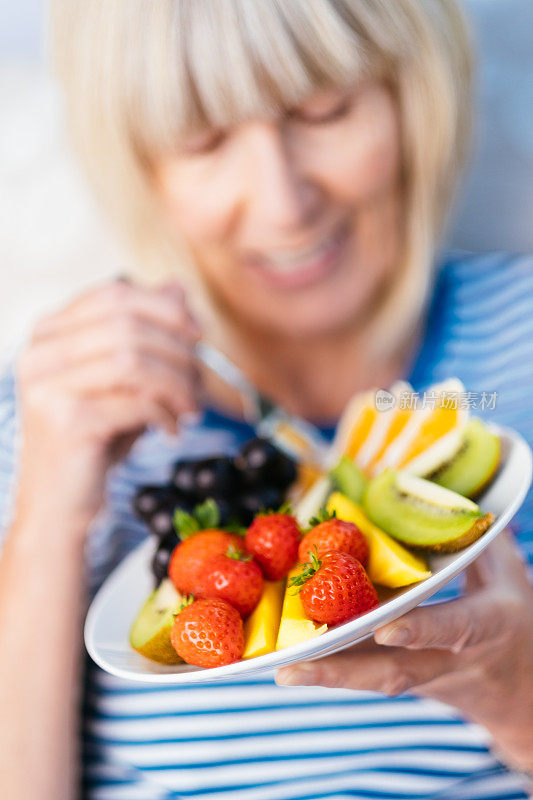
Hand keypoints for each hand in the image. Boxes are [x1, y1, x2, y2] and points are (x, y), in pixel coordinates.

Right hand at [15, 279, 200, 534]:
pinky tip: (172, 430)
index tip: (199, 333)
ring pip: (135, 359)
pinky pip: (137, 401)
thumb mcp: (126, 382)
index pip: (115, 294)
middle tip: (201, 379)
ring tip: (191, 408)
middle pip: (128, 323)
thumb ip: (148, 333)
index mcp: (50, 333)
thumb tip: (178, 285)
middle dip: (178, 349)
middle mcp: (40, 352)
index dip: (165, 307)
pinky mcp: (66, 421)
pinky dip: (166, 413)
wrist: (60, 508)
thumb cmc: (97, 440)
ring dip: (177, 382)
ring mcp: (48, 385)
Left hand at [277, 531, 532, 771]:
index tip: (387, 628)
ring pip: (374, 680)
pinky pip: (369, 673)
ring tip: (282, 670)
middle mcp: (450, 660)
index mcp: (486, 628)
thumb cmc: (516, 622)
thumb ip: (482, 539)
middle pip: (395, 671)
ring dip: (328, 676)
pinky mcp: (408, 680)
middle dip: (344, 670)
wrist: (522, 694)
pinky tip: (294, 661)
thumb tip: (457, 495)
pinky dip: (333, 666)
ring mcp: (426, 676)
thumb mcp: (510, 577)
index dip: (422, 629)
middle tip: (293, 668)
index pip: (455, 628)